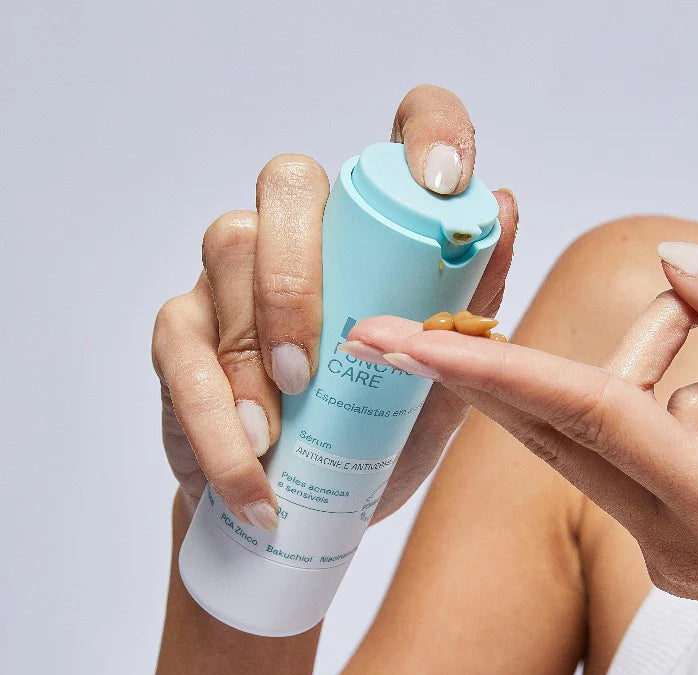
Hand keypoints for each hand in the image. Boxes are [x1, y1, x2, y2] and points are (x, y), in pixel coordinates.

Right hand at [151, 85, 517, 527]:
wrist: (299, 509)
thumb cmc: (368, 440)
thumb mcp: (433, 391)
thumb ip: (464, 316)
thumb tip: (506, 213)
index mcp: (368, 242)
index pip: (397, 153)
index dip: (428, 133)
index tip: (447, 182)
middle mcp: (296, 237)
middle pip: (291, 184)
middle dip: (304, 268)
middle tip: (314, 370)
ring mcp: (231, 277)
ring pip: (230, 246)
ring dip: (252, 346)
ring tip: (275, 435)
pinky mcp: (181, 332)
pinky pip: (184, 351)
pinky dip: (216, 421)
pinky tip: (249, 472)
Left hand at [346, 242, 697, 635]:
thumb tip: (680, 261)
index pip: (582, 415)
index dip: (493, 367)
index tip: (409, 343)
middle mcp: (676, 543)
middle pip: (555, 431)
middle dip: (482, 374)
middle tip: (400, 332)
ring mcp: (673, 557)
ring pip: (615, 435)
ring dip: (665, 374)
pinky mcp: (680, 552)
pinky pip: (651, 458)